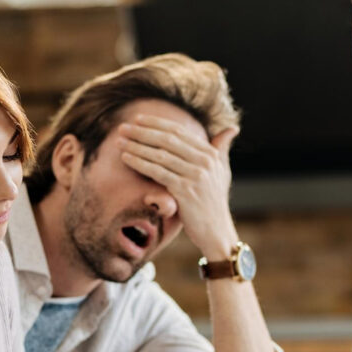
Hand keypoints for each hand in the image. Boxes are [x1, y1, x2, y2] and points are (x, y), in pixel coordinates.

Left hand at [118, 115, 239, 258]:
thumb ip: (222, 148)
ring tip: (120, 141)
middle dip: (142, 132)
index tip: (138, 119)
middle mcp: (204, 162)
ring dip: (137, 146)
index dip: (156, 123)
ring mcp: (195, 176)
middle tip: (122, 127)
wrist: (216, 231)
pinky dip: (140, 163)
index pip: (179, 131)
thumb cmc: (215, 201)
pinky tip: (126, 158)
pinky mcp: (185, 191)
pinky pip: (158, 172)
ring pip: (160, 155)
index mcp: (210, 154)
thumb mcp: (222, 172)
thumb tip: (232, 129)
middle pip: (167, 140)